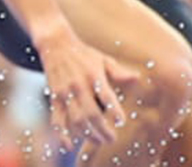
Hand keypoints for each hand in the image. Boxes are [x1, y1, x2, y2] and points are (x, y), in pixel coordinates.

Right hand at [37, 26, 139, 150]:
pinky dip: (62, 134)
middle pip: (91, 114)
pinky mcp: (54, 98)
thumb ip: (119, 72)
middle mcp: (79, 85)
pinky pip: (57, 120)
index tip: (121, 121)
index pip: (106, 96)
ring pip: (76, 120)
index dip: (114, 110)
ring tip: (99, 141)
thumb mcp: (104, 59)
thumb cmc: (85, 54)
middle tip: (112, 139)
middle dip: (102, 130)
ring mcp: (65, 93)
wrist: (56, 45)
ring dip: (87, 134)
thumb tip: (137, 78)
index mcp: (94, 75)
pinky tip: (69, 146)